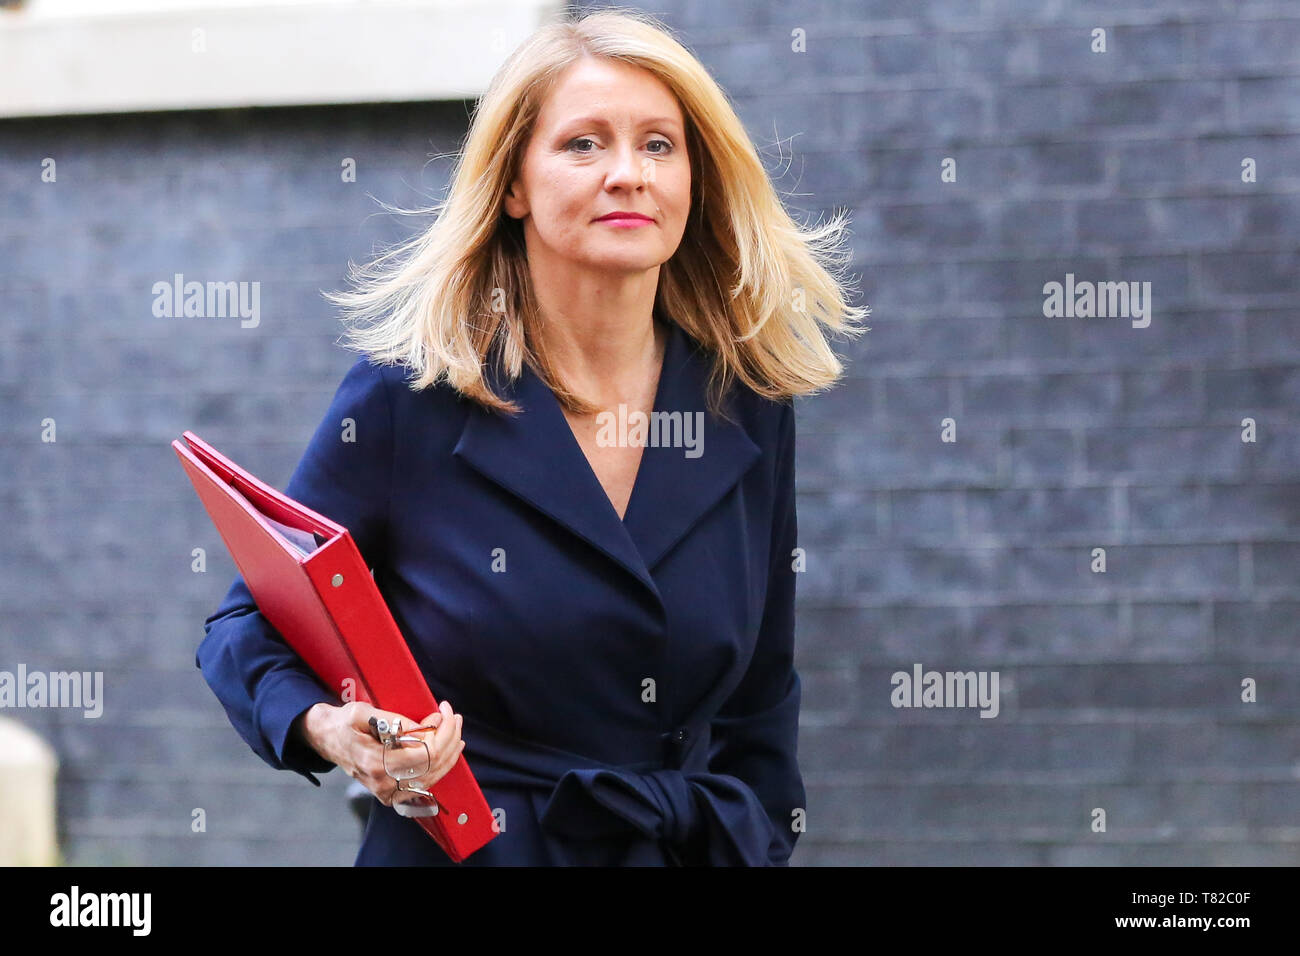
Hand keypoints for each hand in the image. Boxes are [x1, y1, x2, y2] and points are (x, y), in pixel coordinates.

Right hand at [296, 699, 464, 807]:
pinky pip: (425, 782)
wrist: (326, 739)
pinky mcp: (391, 793)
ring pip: (433, 776)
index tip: (443, 710)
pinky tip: (448, 750)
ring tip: (455, 728)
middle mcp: (382, 783)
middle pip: (433, 765)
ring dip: (450, 751)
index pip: (425, 754)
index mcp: (375, 762)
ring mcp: (387, 792)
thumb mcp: (364, 712)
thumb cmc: (343, 723)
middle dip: (450, 738)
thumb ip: (396, 720)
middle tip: (454, 716)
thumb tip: (427, 726)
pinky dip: (441, 765)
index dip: (441, 732)